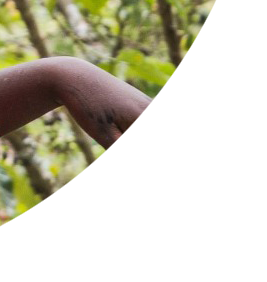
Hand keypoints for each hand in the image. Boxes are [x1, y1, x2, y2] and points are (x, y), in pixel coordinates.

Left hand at [53, 58, 213, 208]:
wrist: (75, 76)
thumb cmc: (86, 105)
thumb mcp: (102, 134)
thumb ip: (126, 159)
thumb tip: (144, 187)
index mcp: (146, 119)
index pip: (178, 153)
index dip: (192, 178)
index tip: (200, 202)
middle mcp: (156, 112)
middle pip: (188, 147)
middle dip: (199, 175)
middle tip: (206, 205)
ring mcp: (153, 108)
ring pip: (183, 139)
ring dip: (192, 164)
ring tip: (195, 193)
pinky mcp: (147, 109)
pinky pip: (172, 133)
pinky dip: (181, 152)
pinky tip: (179, 167)